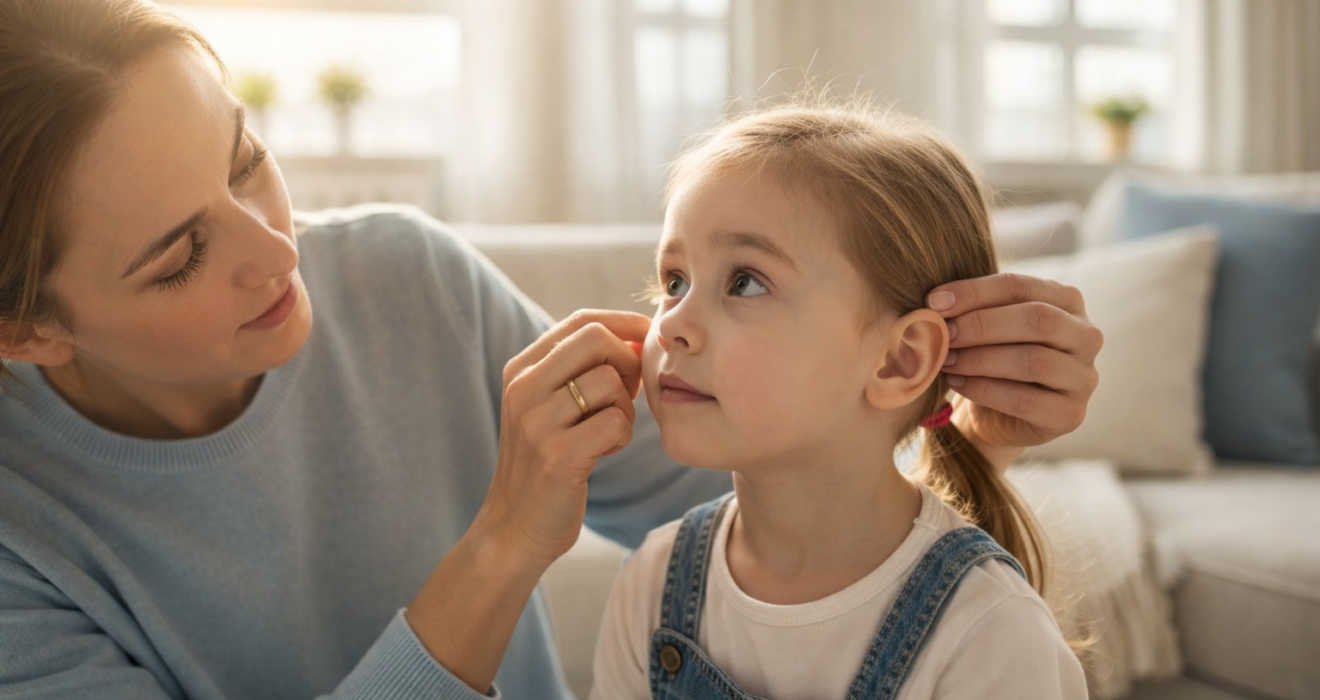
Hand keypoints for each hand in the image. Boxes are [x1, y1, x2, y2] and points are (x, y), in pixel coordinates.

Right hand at [474, 310, 651, 570]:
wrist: (513, 529)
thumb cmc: (545, 463)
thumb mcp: (549, 407)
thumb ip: (582, 371)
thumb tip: (639, 339)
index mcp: (521, 370)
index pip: (582, 321)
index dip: (624, 324)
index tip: (647, 341)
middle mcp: (524, 389)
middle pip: (597, 339)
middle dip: (629, 362)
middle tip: (627, 395)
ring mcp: (537, 423)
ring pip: (610, 382)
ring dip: (626, 408)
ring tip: (610, 432)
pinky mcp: (558, 457)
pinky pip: (615, 423)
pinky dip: (622, 436)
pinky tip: (604, 452)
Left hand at [926, 273, 1102, 453]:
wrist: (996, 415)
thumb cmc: (991, 358)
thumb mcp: (984, 327)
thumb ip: (971, 309)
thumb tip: (935, 303)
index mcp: (1067, 301)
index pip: (1021, 286)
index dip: (975, 291)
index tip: (934, 302)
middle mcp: (1086, 336)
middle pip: (1037, 319)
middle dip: (981, 325)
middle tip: (942, 333)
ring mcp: (1084, 377)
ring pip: (1033, 361)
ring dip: (980, 359)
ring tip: (945, 360)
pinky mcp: (1070, 414)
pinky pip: (1025, 400)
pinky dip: (985, 390)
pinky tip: (957, 384)